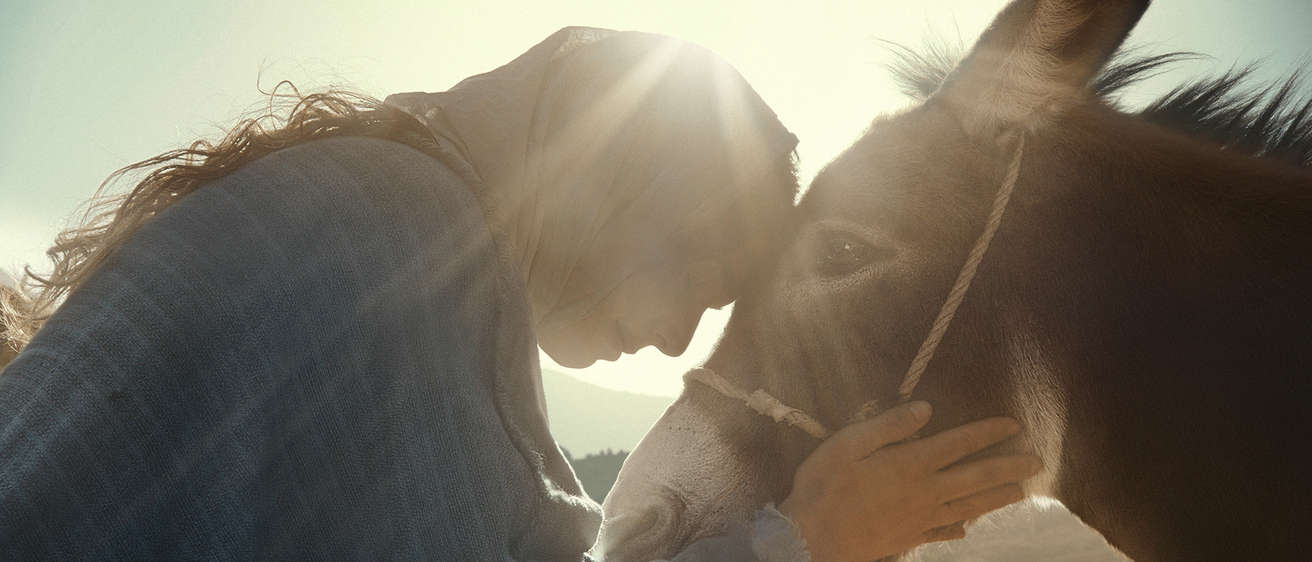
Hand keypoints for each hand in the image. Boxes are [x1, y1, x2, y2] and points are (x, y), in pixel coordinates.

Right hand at [776, 402, 1042, 561]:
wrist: (812, 540)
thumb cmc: (823, 486)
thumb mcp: (847, 443)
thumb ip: (888, 425)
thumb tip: (926, 408)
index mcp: (911, 464)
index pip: (959, 443)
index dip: (988, 433)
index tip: (1014, 425)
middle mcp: (923, 492)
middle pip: (975, 477)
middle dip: (1009, 467)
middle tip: (1038, 461)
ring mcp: (918, 518)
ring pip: (968, 507)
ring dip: (996, 497)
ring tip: (1021, 492)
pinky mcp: (908, 538)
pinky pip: (942, 532)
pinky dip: (959, 529)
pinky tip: (967, 529)